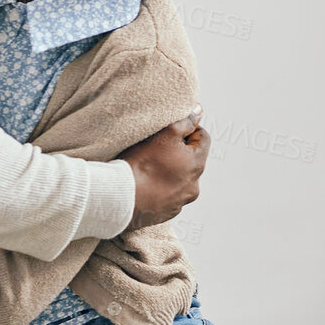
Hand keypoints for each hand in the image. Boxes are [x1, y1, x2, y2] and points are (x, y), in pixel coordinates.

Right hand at [120, 107, 209, 227]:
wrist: (121, 198)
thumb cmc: (143, 163)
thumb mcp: (165, 134)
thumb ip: (185, 121)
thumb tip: (199, 111)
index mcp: (197, 165)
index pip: (203, 138)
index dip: (188, 129)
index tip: (171, 129)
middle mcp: (194, 186)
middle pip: (191, 160)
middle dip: (178, 152)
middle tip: (156, 147)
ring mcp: (180, 202)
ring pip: (179, 180)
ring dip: (170, 172)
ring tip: (148, 167)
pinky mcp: (166, 213)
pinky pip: (167, 196)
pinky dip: (160, 189)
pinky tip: (145, 184)